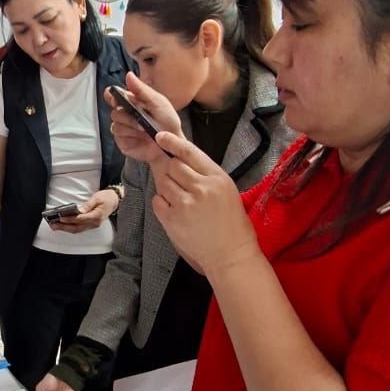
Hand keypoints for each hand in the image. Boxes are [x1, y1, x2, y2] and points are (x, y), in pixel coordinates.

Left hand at [50, 188, 117, 232]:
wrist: (115, 200)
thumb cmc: (106, 197)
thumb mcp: (97, 198)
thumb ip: (87, 205)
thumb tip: (79, 209)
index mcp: (96, 216)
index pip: (80, 219)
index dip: (69, 219)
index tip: (60, 217)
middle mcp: (94, 223)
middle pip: (77, 228)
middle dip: (64, 227)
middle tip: (53, 225)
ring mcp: (93, 225)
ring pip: (77, 229)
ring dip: (65, 228)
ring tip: (55, 226)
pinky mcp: (91, 225)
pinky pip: (79, 228)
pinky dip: (70, 227)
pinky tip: (63, 226)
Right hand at [106, 71, 183, 165]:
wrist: (172, 144)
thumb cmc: (167, 122)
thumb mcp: (158, 102)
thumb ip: (142, 90)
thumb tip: (129, 75)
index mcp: (132, 102)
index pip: (113, 95)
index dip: (110, 95)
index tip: (113, 97)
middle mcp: (125, 114)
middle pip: (114, 111)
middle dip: (127, 115)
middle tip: (140, 118)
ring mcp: (123, 128)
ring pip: (115, 125)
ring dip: (130, 126)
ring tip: (144, 129)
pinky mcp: (123, 141)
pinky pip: (119, 137)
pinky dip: (130, 136)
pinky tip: (140, 137)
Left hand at [149, 131, 259, 278]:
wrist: (230, 254)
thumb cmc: (232, 223)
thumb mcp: (226, 190)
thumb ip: (206, 174)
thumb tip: (182, 159)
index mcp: (217, 178)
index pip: (189, 152)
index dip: (172, 142)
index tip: (160, 136)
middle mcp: (201, 188)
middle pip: (173, 166)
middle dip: (173, 170)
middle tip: (180, 183)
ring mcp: (185, 204)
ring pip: (163, 182)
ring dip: (168, 187)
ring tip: (181, 199)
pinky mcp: (172, 219)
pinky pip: (157, 200)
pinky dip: (162, 202)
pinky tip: (175, 210)